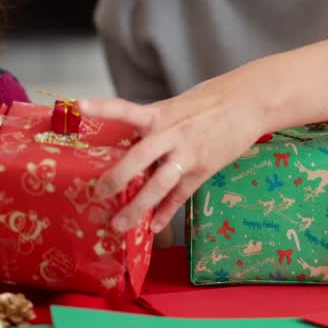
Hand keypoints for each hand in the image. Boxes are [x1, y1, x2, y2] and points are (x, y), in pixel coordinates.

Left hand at [79, 70, 270, 234]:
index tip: (78, 106)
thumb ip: (154, 125)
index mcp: (161, 114)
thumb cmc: (209, 101)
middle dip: (117, 177)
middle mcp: (172, 133)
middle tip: (99, 192)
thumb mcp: (176, 106)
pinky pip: (181, 195)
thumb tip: (129, 145)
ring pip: (160, 184)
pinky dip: (166, 212)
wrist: (248, 102)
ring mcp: (189, 153)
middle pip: (140, 157)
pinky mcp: (204, 169)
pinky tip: (153, 226)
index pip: (126, 109)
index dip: (103, 107)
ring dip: (138, 206)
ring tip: (120, 224)